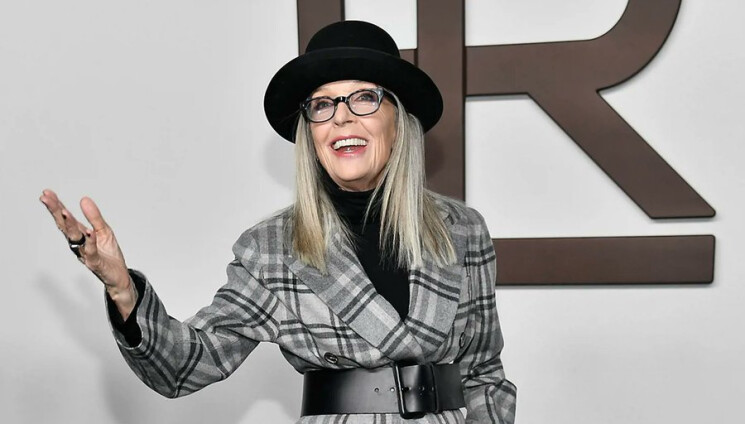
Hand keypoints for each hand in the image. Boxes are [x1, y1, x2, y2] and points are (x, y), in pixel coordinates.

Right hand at [39, 189, 136, 318]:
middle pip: (65, 226)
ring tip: (65, 212)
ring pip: (75, 238)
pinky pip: (91, 251)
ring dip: (70, 225)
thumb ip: (94, 217)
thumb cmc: (108, 254)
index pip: (66, 218)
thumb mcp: (104, 230)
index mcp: (80, 235)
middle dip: (56, 212)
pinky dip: (90, 241)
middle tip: (46, 199)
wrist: (118, 275)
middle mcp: (78, 243)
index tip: (46, 194)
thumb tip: (84, 199)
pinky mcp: (95, 263)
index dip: (56, 206)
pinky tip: (89, 232)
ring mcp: (85, 253)